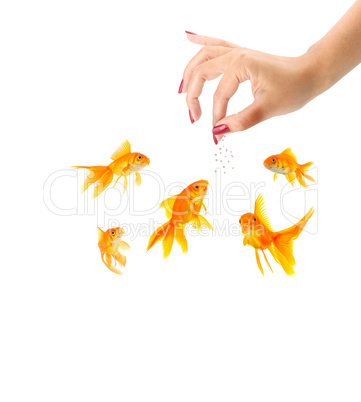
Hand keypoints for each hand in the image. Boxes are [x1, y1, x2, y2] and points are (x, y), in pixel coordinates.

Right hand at [180, 33, 322, 143]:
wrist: (310, 73)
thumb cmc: (294, 87)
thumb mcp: (268, 108)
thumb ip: (242, 121)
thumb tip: (219, 131)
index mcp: (241, 65)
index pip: (219, 95)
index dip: (216, 117)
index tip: (217, 136)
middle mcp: (236, 54)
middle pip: (202, 71)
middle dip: (193, 95)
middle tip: (193, 117)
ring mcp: (238, 52)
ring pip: (204, 56)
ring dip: (190, 72)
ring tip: (181, 90)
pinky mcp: (241, 54)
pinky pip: (216, 45)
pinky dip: (202, 42)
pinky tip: (190, 38)